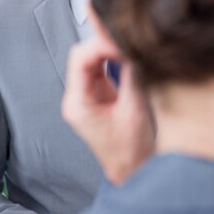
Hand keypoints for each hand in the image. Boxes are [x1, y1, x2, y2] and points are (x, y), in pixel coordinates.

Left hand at [61, 38, 155, 185]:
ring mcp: (88, 97)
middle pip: (85, 56)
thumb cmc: (132, 150)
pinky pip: (104, 69)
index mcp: (78, 104)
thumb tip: (134, 48)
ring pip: (94, 60)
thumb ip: (132, 76)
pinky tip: (131, 59)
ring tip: (132, 49)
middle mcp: (78, 99)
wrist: (133, 171)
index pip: (81, 59)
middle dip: (106, 44)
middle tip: (129, 42)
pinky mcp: (100, 96)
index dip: (102, 45)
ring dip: (112, 51)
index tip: (124, 43)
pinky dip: (117, 60)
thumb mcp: (135, 109)